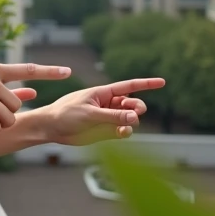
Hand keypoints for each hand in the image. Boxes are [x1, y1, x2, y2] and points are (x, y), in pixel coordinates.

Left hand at [32, 77, 164, 145]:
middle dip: (137, 107)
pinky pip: (123, 131)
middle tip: (135, 112)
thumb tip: (135, 116)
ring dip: (131, 122)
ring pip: (130, 119)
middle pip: (133, 104)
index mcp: (104, 93)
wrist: (51, 128)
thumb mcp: (90, 113)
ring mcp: (108, 118)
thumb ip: (113, 116)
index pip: (129, 86)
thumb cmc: (66, 113)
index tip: (162, 82)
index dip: (146, 84)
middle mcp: (109, 104)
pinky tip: (123, 133)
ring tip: (125, 127)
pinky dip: (126, 132)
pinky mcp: (106, 132)